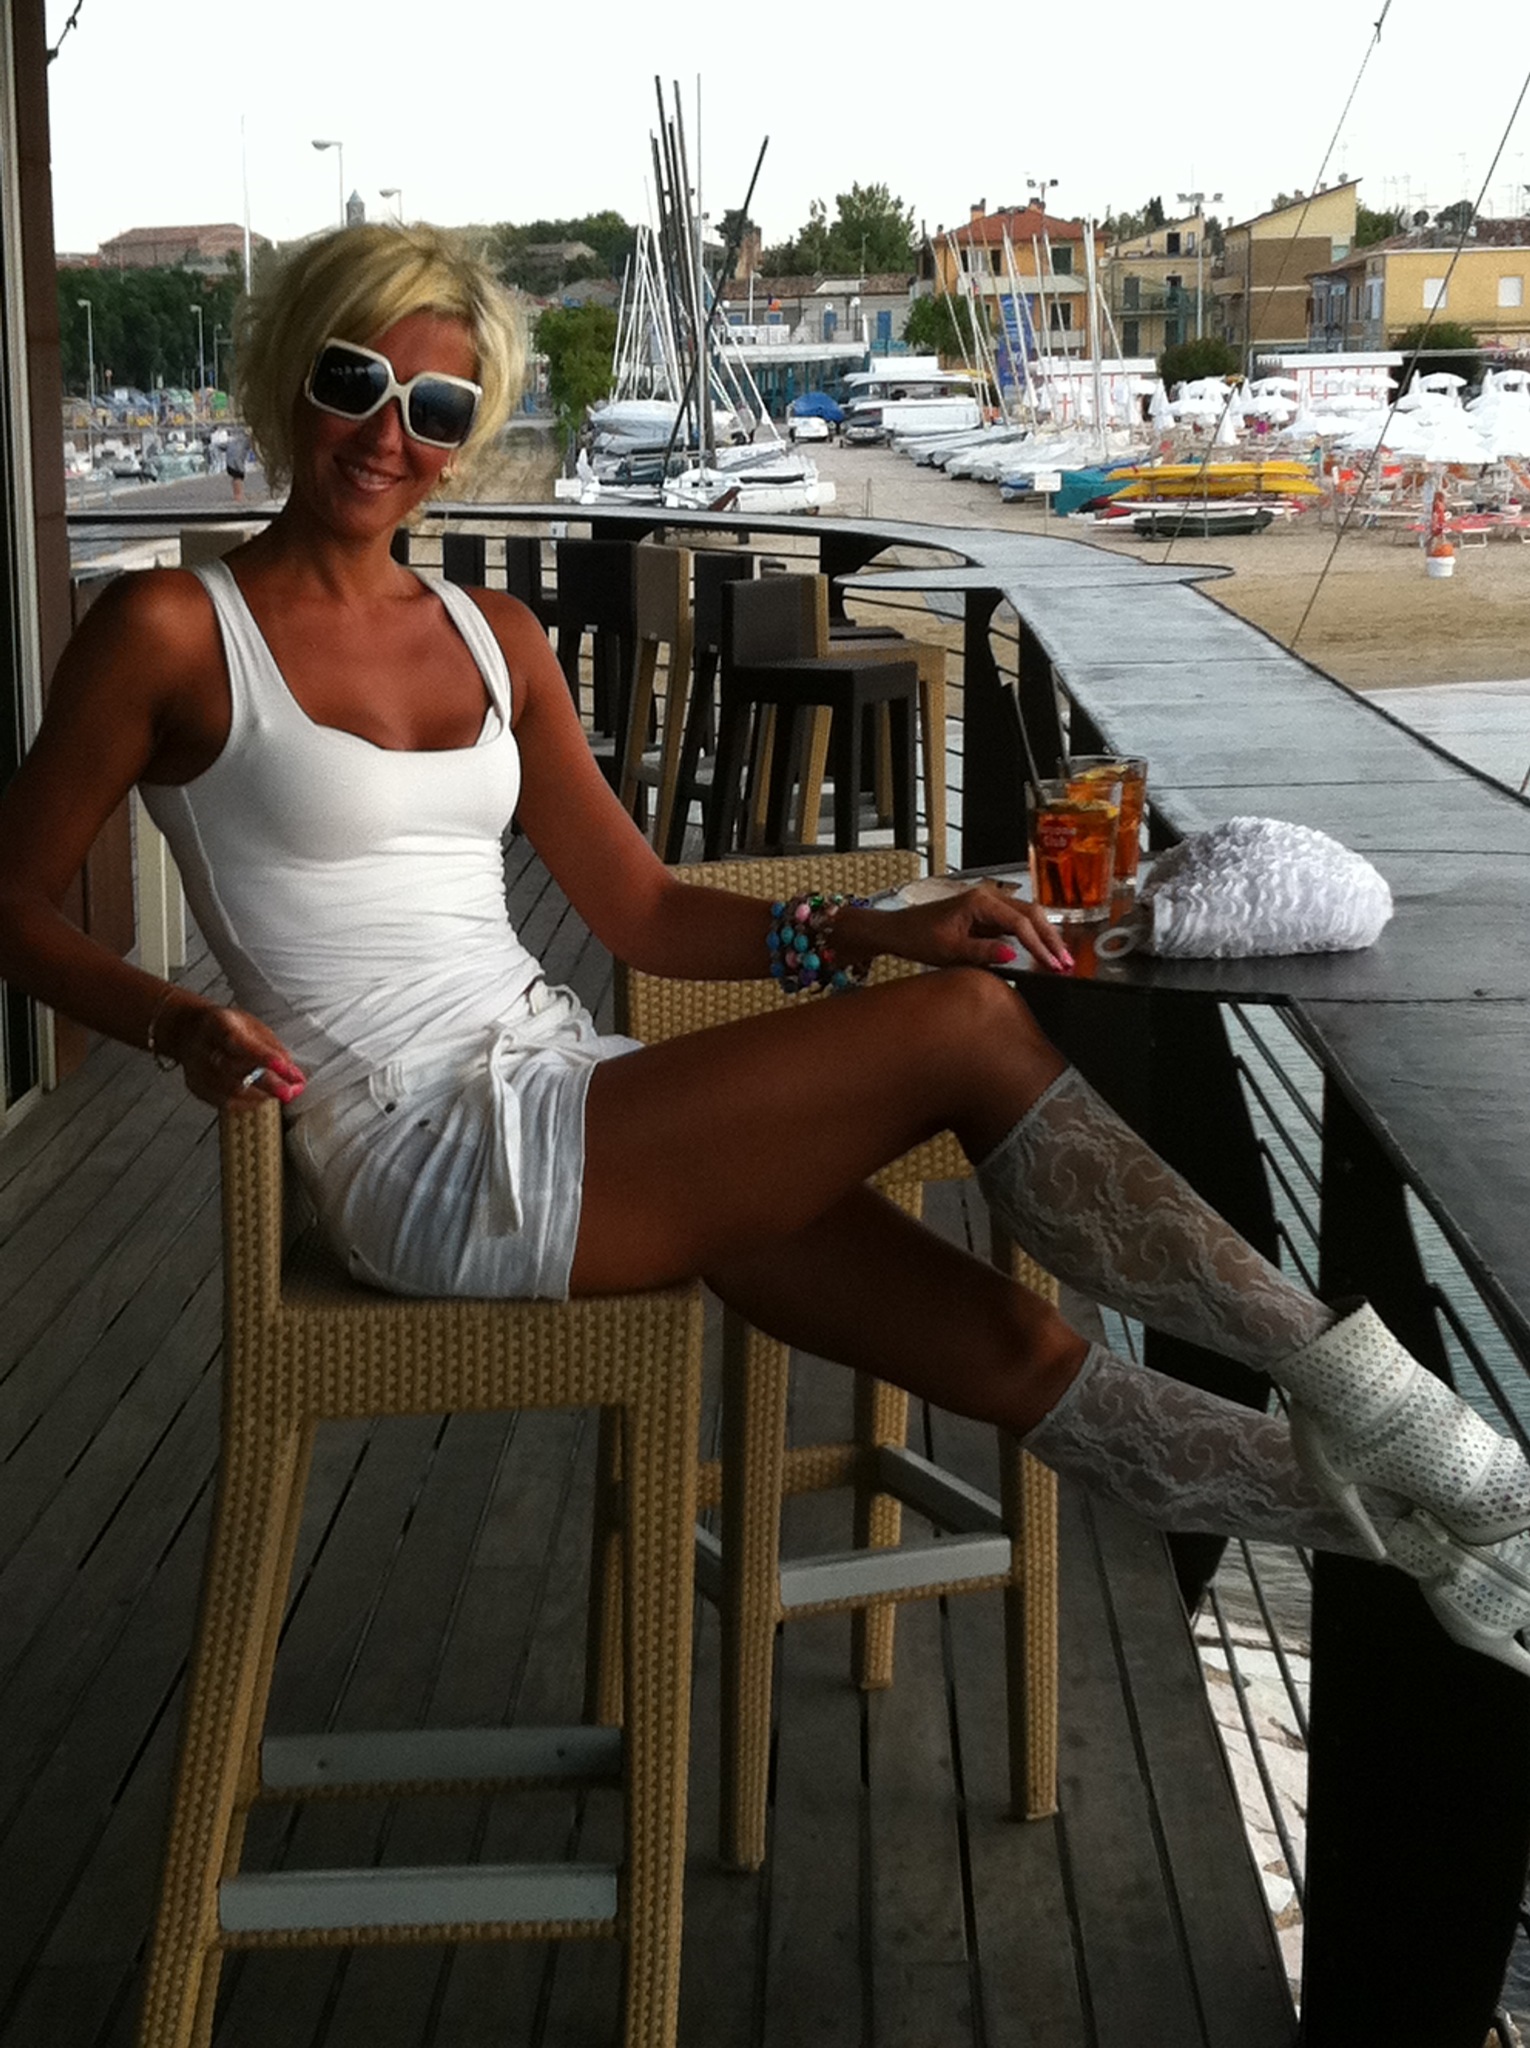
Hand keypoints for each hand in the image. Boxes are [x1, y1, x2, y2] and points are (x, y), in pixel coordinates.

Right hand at [155, 994, 305, 1107]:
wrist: (188, 1032)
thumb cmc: (226, 1028)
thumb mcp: (251, 1026)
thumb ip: (272, 1048)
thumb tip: (294, 1074)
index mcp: (217, 1024)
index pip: (238, 1042)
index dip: (262, 1056)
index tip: (285, 1067)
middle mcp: (203, 1048)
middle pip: (235, 1071)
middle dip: (268, 1083)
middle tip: (291, 1091)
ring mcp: (197, 1070)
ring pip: (231, 1090)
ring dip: (262, 1095)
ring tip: (281, 1092)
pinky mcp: (197, 1087)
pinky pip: (225, 1102)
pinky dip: (248, 1103)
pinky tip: (262, 1097)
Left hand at [863, 882, 1075, 974]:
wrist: (899, 930)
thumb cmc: (919, 937)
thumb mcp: (949, 950)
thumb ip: (981, 952)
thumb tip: (1011, 955)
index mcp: (980, 901)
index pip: (1019, 923)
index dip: (1039, 945)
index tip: (1053, 964)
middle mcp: (988, 897)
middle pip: (1032, 913)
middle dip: (1051, 938)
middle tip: (1066, 962)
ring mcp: (989, 905)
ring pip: (1027, 916)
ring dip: (1044, 936)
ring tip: (1060, 959)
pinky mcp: (987, 915)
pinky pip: (1016, 923)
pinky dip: (1031, 937)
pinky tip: (1041, 952)